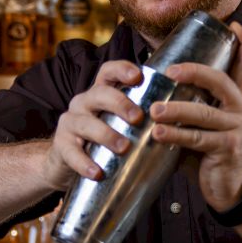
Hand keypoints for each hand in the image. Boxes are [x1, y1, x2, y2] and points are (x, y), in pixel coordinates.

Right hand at [42, 60, 144, 189]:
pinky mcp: (61, 145)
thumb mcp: (119, 125)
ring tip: (123, 148)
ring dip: (106, 135)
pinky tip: (98, 172)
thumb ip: (141, 121)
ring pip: (86, 123)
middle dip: (120, 103)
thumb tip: (180, 122)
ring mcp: (70, 123)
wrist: (66, 163)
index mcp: (100, 94)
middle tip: (138, 118)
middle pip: (99, 94)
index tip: (138, 76)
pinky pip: (72, 152)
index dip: (122, 70)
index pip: (108, 72)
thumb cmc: (102, 142)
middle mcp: (83, 102)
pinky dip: (85, 163)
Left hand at [150, 22, 241, 211]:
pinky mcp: (230, 148)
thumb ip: (189, 108)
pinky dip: (176, 135)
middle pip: (221, 81)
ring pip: (205, 112)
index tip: (236, 25)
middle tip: (169, 71)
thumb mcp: (201, 127)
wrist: (226, 191)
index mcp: (236, 101)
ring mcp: (239, 128)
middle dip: (195, 72)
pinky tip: (158, 134)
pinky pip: (199, 138)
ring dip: (176, 110)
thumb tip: (152, 90)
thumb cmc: (207, 156)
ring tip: (154, 110)